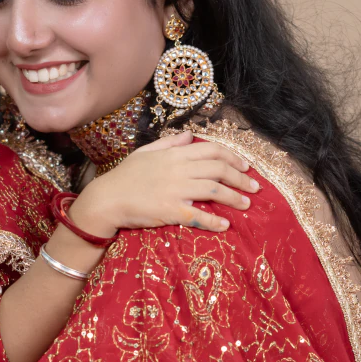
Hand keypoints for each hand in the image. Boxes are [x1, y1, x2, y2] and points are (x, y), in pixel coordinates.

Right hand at [72, 131, 259, 237]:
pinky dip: (214, 221)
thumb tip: (191, 136)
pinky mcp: (171, 211)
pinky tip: (224, 225)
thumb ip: (170, 143)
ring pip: (214, 190)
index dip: (233, 158)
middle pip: (219, 169)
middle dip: (241, 178)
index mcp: (174, 154)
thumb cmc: (124, 176)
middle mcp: (179, 169)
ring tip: (246, 204)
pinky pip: (198, 216)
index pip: (212, 150)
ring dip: (234, 197)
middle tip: (254, 187)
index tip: (245, 167)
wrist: (106, 199)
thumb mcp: (146, 152)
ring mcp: (175, 190)